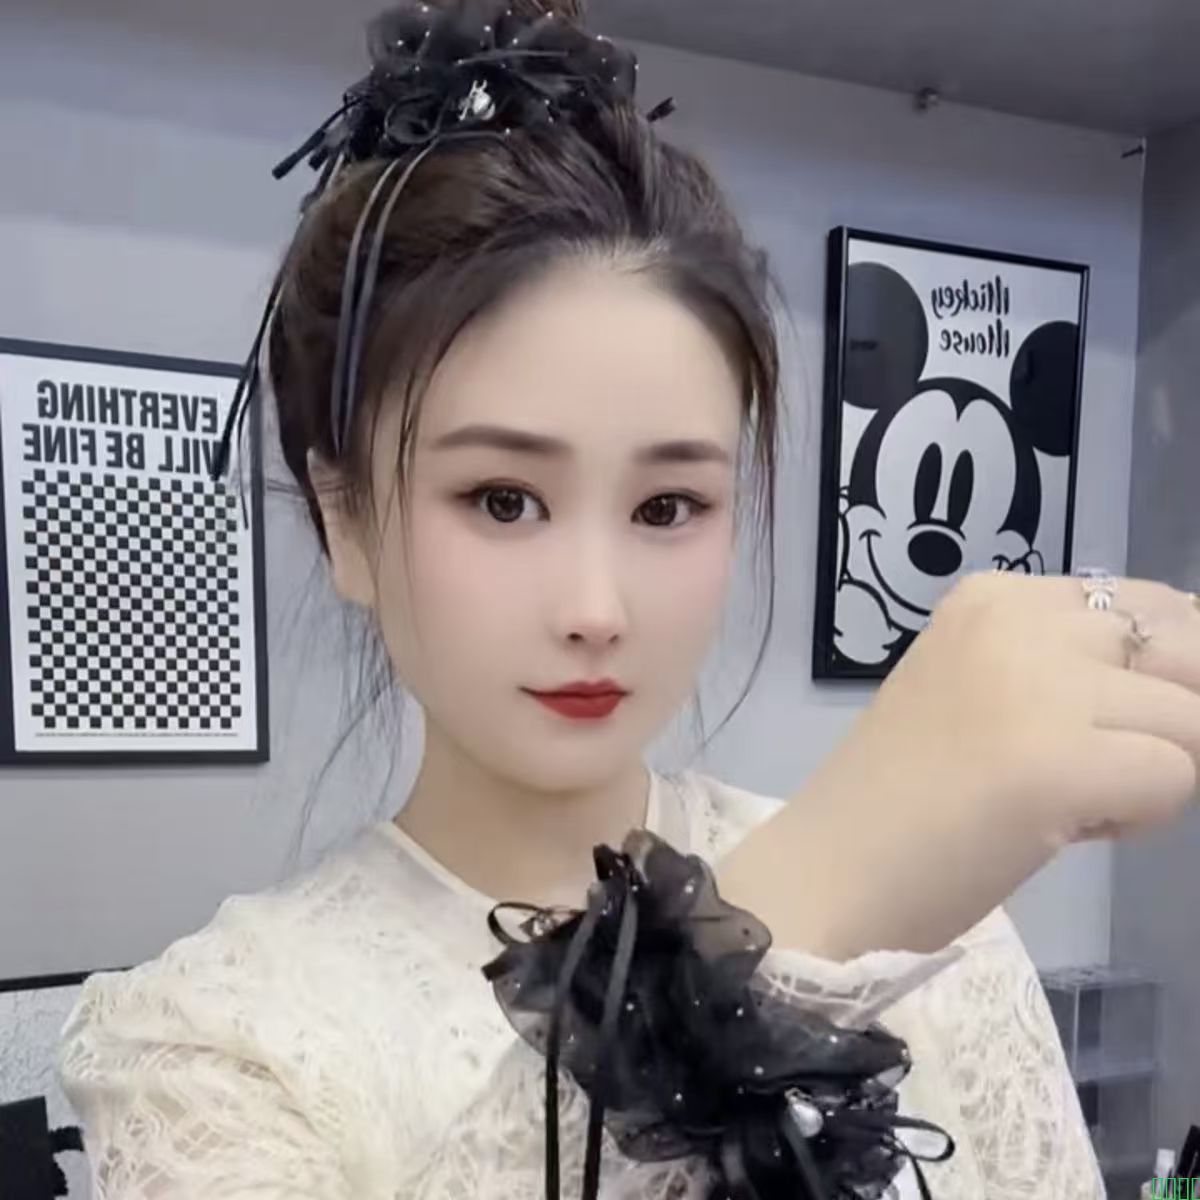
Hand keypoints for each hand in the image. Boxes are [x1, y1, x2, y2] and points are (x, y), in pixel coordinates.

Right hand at [719, 573, 1199, 958]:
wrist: (830, 872)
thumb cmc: (900, 797)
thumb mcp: (980, 689)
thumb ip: (1064, 664)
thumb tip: (1184, 669)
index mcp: (991, 599)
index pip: (1148, 603)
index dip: (1157, 675)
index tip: (1099, 726)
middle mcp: (1017, 621)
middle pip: (1183, 652)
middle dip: (1169, 721)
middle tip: (1093, 770)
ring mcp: (1039, 686)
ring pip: (1188, 718)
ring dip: (1148, 772)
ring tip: (1066, 802)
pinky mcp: (1060, 761)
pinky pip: (1176, 776)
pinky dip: (1139, 817)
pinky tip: (1065, 828)